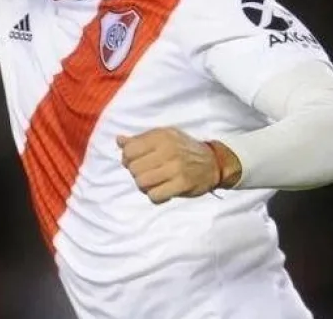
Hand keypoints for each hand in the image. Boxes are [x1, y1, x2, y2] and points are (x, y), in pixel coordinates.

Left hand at [117, 128, 239, 203]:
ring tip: (154, 183)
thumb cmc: (184, 149)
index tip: (136, 162)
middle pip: (134, 169)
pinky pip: (155, 196)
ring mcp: (175, 168)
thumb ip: (140, 139)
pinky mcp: (182, 184)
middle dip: (137, 174)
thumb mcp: (164, 137)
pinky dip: (155, 196)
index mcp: (161, 136)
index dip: (127, 159)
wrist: (214, 162)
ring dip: (145, 186)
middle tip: (148, 174)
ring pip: (142, 183)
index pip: (129, 150)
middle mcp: (168, 150)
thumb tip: (119, 140)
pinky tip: (163, 191)